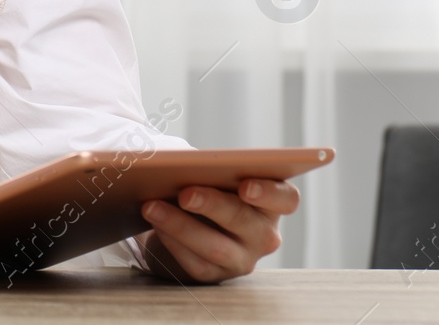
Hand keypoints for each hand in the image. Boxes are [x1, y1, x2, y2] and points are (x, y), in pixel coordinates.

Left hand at [137, 179, 297, 283]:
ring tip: (151, 207)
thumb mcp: (213, 178)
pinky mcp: (216, 275)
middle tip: (184, 193)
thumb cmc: (204, 189)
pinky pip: (195, 263)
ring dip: (181, 226)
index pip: (286, 199)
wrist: (185, 224)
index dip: (269, 193)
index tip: (245, 186)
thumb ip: (211, 170)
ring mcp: (242, 258)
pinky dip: (172, 243)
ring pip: (216, 247)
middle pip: (244, 221)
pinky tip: (155, 225)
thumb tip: (180, 162)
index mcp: (270, 204)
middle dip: (212, 205)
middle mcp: (263, 234)